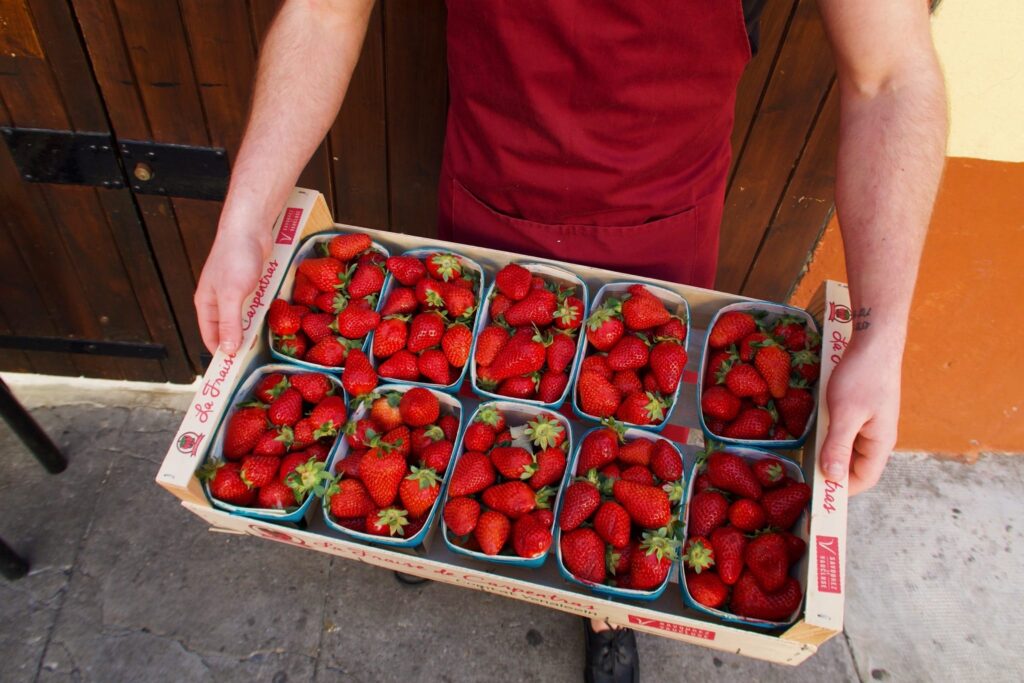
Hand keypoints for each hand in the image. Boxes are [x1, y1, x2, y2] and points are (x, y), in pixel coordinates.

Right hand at [194, 225, 270, 354]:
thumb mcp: (232, 295)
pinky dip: (262, 315)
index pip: (210, 338)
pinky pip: (254, 306)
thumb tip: (228, 351)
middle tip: (253, 362)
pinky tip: (273, 323)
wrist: (249, 227)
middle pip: (227, 331)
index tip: (234, 371)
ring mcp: (234, 293)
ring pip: (242, 319)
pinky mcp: (250, 285)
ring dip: (251, 331)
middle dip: (238, 345)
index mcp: (206, 304)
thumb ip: (230, 323)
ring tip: (264, 347)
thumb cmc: (235, 258)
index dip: (220, 355)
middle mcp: (218, 300)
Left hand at [818, 337, 901, 494]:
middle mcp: (877, 436)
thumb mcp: (846, 413)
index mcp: (880, 443)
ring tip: (804, 456)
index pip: (863, 479)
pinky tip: (812, 431)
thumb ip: (838, 446)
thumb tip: (832, 478)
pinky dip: (828, 435)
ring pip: (847, 448)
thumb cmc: (862, 375)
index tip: (815, 494)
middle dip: (832, 473)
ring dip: (828, 453)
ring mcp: (869, 422)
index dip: (841, 491)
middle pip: (854, 466)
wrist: (874, 339)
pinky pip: (843, 431)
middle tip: (804, 476)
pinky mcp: (859, 409)